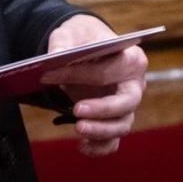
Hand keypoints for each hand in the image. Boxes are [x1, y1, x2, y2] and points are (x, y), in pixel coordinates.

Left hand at [41, 14, 147, 156]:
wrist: (88, 49)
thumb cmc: (83, 39)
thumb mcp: (71, 33)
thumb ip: (62, 42)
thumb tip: (55, 56)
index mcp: (131, 59)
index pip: (105, 72)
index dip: (76, 75)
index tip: (46, 76)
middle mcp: (135, 85)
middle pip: (126, 103)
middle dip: (102, 109)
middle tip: (77, 110)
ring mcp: (127, 106)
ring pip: (122, 125)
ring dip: (101, 131)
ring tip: (78, 128)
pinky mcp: (116, 122)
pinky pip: (113, 142)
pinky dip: (99, 147)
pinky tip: (81, 145)